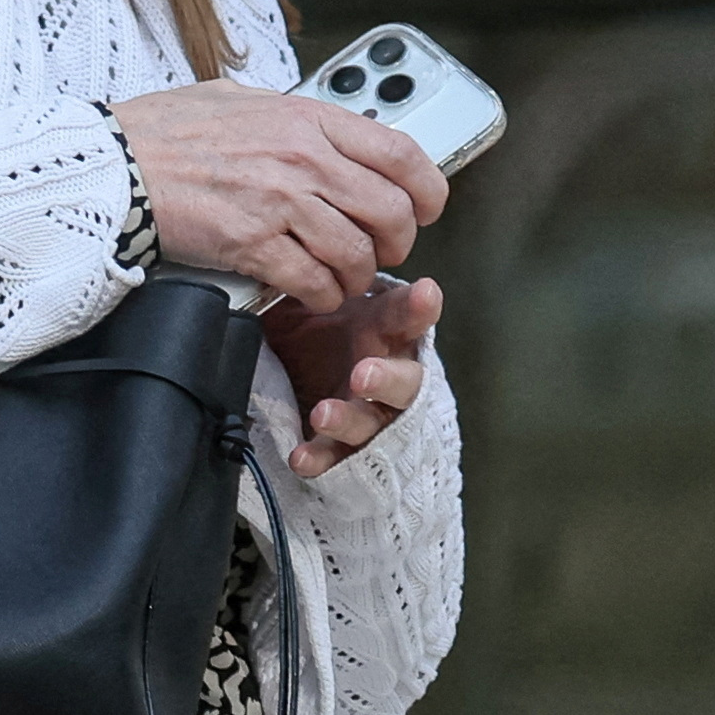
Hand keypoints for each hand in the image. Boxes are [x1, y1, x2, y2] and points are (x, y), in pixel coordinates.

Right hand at [110, 82, 447, 314]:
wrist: (110, 167)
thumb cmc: (160, 132)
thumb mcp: (235, 99)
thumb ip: (287, 114)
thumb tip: (322, 128)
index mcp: (305, 118)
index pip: (400, 153)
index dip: (427, 188)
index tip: (426, 206)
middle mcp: (302, 158)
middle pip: (390, 210)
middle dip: (396, 240)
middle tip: (383, 250)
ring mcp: (280, 203)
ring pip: (357, 252)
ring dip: (357, 275)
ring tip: (343, 277)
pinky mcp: (252, 245)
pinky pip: (313, 281)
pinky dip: (322, 295)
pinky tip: (313, 293)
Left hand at [264, 275, 441, 481]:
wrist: (304, 377)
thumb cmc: (320, 333)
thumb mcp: (313, 302)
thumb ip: (312, 284)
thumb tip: (289, 257)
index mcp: (384, 332)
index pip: (409, 317)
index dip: (419, 307)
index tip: (424, 292)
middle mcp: (386, 373)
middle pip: (405, 381)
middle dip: (388, 379)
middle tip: (365, 373)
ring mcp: (369, 412)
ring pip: (373, 422)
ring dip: (350, 419)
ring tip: (324, 414)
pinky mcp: (344, 445)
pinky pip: (336, 456)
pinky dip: (320, 458)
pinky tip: (301, 457)